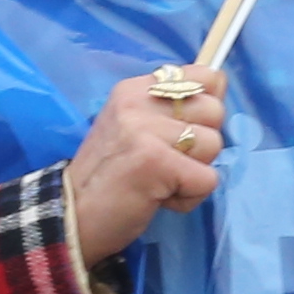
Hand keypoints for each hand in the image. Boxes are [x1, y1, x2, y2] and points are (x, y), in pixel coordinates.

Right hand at [69, 65, 227, 264]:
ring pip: (214, 145)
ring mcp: (146, 129)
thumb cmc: (109, 177)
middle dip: (200, 146)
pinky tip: (158, 198)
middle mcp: (139, 100)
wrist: (72, 217)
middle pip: (215, 111)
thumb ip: (171, 109)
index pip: (205, 76)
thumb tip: (221, 87)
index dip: (206, 107)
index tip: (183, 131)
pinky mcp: (157, 162)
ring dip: (193, 174)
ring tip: (160, 182)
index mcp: (135, 89)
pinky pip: (207, 179)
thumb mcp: (133, 127)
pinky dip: (189, 198)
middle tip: (166, 163)